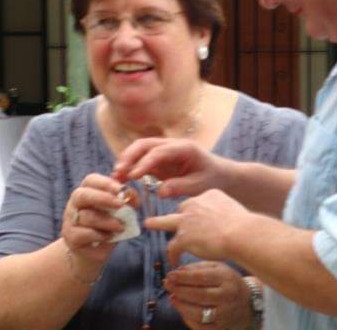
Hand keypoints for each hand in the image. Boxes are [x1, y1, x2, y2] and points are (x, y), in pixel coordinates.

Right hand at [61, 174, 124, 279]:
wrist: (94, 250)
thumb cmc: (108, 225)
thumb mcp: (120, 211)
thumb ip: (127, 200)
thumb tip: (132, 194)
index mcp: (87, 191)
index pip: (91, 180)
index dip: (105, 183)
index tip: (121, 189)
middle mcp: (75, 203)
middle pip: (83, 195)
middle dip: (103, 198)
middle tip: (121, 205)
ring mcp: (70, 220)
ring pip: (86, 216)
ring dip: (107, 221)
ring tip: (121, 227)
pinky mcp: (71, 237)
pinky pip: (84, 233)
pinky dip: (100, 235)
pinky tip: (109, 237)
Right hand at [112, 138, 230, 198]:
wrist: (220, 176)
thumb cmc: (212, 180)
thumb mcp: (200, 186)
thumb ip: (181, 187)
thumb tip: (160, 192)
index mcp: (184, 148)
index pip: (159, 152)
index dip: (144, 163)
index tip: (133, 176)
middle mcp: (171, 146)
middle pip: (145, 144)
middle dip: (130, 156)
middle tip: (118, 172)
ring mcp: (164, 152)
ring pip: (140, 150)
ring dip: (127, 161)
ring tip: (116, 176)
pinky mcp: (159, 161)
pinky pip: (142, 161)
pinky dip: (131, 168)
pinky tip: (122, 179)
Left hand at [145, 189, 249, 265]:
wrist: (240, 233)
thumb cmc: (244, 225)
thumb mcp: (233, 209)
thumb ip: (225, 212)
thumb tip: (228, 219)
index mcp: (209, 195)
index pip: (198, 201)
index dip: (197, 211)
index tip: (198, 217)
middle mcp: (195, 204)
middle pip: (182, 208)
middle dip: (179, 215)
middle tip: (174, 220)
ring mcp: (187, 220)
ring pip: (167, 221)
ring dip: (157, 223)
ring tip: (149, 223)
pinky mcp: (183, 237)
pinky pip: (173, 247)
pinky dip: (173, 255)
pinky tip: (174, 261)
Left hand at [165, 261, 251, 329]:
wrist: (247, 303)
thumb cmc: (228, 281)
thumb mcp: (218, 268)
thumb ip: (198, 268)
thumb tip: (177, 271)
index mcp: (226, 278)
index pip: (200, 277)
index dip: (182, 277)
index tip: (170, 274)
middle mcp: (226, 297)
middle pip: (198, 295)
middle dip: (179, 290)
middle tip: (166, 284)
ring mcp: (224, 314)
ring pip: (197, 313)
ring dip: (181, 305)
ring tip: (172, 297)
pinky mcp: (220, 328)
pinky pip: (200, 326)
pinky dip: (187, 319)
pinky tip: (181, 310)